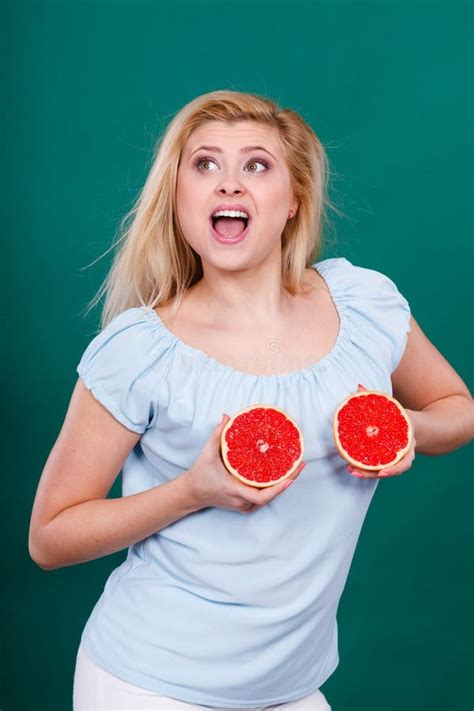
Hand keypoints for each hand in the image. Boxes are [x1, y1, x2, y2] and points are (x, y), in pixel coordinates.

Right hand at [183, 414, 305, 512]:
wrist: (191, 493)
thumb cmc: (200, 474)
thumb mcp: (207, 453)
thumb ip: (217, 434)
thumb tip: (226, 416)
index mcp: (235, 490)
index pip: (261, 496)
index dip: (278, 489)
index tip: (290, 478)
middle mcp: (241, 501)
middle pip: (270, 496)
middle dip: (287, 481)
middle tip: (300, 465)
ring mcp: (243, 506)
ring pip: (268, 498)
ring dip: (281, 485)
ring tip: (294, 468)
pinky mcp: (243, 506)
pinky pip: (262, 499)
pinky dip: (272, 490)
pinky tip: (280, 477)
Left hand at [347, 384, 416, 479]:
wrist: (409, 423)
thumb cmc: (399, 416)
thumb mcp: (392, 407)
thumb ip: (376, 398)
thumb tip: (359, 386)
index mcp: (408, 444)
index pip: (404, 461)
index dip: (394, 468)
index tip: (382, 472)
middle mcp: (401, 455)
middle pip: (389, 470)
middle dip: (372, 474)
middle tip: (355, 471)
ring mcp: (392, 459)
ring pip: (380, 470)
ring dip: (366, 473)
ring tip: (350, 470)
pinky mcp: (383, 459)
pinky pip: (375, 467)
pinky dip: (365, 468)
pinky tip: (351, 466)